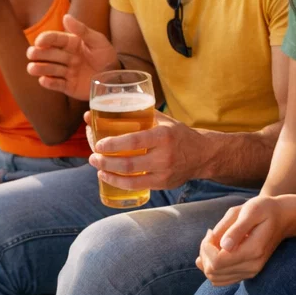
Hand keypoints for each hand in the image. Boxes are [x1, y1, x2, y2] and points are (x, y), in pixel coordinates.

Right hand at [26, 14, 119, 97]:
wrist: (115, 76)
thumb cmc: (106, 55)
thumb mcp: (97, 40)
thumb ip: (82, 30)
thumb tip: (65, 17)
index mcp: (70, 43)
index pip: (55, 39)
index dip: (45, 39)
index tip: (39, 41)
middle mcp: (65, 57)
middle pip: (48, 54)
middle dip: (39, 54)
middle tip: (31, 54)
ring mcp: (66, 72)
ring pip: (49, 70)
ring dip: (40, 68)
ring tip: (32, 68)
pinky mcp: (68, 86)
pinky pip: (57, 85)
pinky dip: (49, 83)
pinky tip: (44, 80)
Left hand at [86, 109, 205, 192]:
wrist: (203, 155)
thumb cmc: (179, 134)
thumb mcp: (165, 121)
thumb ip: (141, 115)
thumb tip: (108, 108)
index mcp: (164, 135)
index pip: (134, 141)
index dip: (113, 144)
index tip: (99, 143)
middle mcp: (165, 156)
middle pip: (129, 163)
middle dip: (105, 161)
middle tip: (93, 156)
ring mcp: (164, 173)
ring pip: (130, 178)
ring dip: (109, 174)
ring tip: (97, 167)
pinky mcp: (163, 184)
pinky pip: (137, 186)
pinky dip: (120, 183)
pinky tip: (109, 177)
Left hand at [196, 196, 288, 285]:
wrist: (282, 218)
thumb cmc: (264, 209)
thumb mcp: (251, 211)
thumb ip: (236, 229)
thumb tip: (223, 246)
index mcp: (253, 251)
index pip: (217, 262)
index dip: (206, 248)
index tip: (210, 231)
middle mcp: (252, 266)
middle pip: (213, 272)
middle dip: (205, 253)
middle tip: (211, 234)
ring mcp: (250, 272)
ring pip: (215, 278)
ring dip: (207, 261)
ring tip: (214, 242)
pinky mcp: (247, 273)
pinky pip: (222, 280)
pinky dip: (212, 268)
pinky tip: (216, 251)